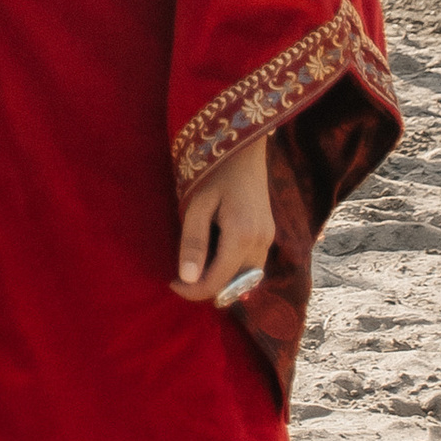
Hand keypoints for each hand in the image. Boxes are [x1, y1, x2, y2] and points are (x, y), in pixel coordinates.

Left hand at [174, 131, 272, 309]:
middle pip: (234, 286)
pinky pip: (252, 266)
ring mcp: (268, 239)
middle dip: (207, 287)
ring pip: (246, 279)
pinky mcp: (269, 235)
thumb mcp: (197, 204)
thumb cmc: (215, 173)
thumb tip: (188, 279)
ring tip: (197, 264)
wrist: (244, 150)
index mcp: (242, 235)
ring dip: (221, 280)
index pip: (217, 282)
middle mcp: (261, 242)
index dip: (192, 291)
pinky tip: (215, 255)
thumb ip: (193, 242)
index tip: (172, 283)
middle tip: (182, 274)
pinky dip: (233, 270)